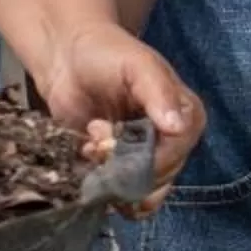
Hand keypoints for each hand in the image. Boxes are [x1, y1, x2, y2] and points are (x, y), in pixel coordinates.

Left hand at [31, 25, 205, 209]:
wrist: (66, 59)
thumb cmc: (105, 52)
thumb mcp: (136, 64)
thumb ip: (159, 92)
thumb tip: (177, 127)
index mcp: (185, 114)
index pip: (178, 150)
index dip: (145, 154)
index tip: (109, 140)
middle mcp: (172, 142)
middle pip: (159, 176)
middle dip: (122, 166)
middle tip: (93, 141)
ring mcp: (146, 159)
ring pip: (143, 193)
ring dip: (112, 180)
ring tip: (89, 150)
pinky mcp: (121, 171)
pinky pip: (123, 198)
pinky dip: (103, 189)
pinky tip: (87, 163)